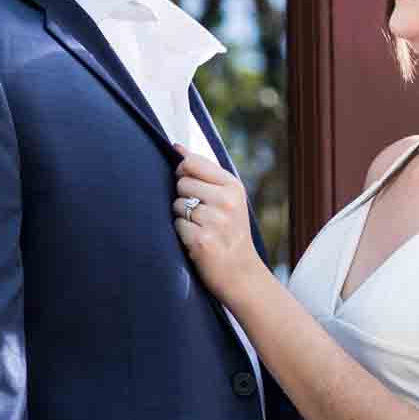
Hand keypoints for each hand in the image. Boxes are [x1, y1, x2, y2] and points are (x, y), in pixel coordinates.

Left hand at [171, 147, 263, 304]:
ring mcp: (215, 221)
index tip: (187, 182)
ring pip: (177, 205)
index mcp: (233, 186)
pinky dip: (182, 234)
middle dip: (183, 197)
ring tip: (201, 228)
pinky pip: (177, 225)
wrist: (242, 273)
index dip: (182, 171)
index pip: (192, 162)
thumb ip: (204, 172)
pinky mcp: (202, 240)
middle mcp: (226, 201)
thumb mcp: (228, 198)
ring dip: (182, 217)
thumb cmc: (230, 232)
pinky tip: (197, 241)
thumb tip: (177, 146)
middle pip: (181, 183)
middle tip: (201, 214)